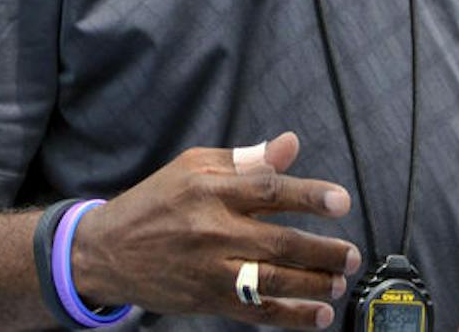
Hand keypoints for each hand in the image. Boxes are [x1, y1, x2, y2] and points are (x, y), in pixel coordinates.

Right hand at [73, 131, 359, 328]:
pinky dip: (290, 316)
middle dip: (322, 250)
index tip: (340, 201)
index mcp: (211, 191)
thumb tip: (289, 144)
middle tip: (351, 254)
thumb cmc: (156, 201)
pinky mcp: (207, 300)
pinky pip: (256, 311)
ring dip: (313, 283)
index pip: (269, 190)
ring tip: (338, 280)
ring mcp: (210, 270)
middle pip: (279, 241)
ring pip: (272, 279)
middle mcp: (213, 231)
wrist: (107, 251)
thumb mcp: (193, 167)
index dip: (309, 195)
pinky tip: (317, 315)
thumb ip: (244, 160)